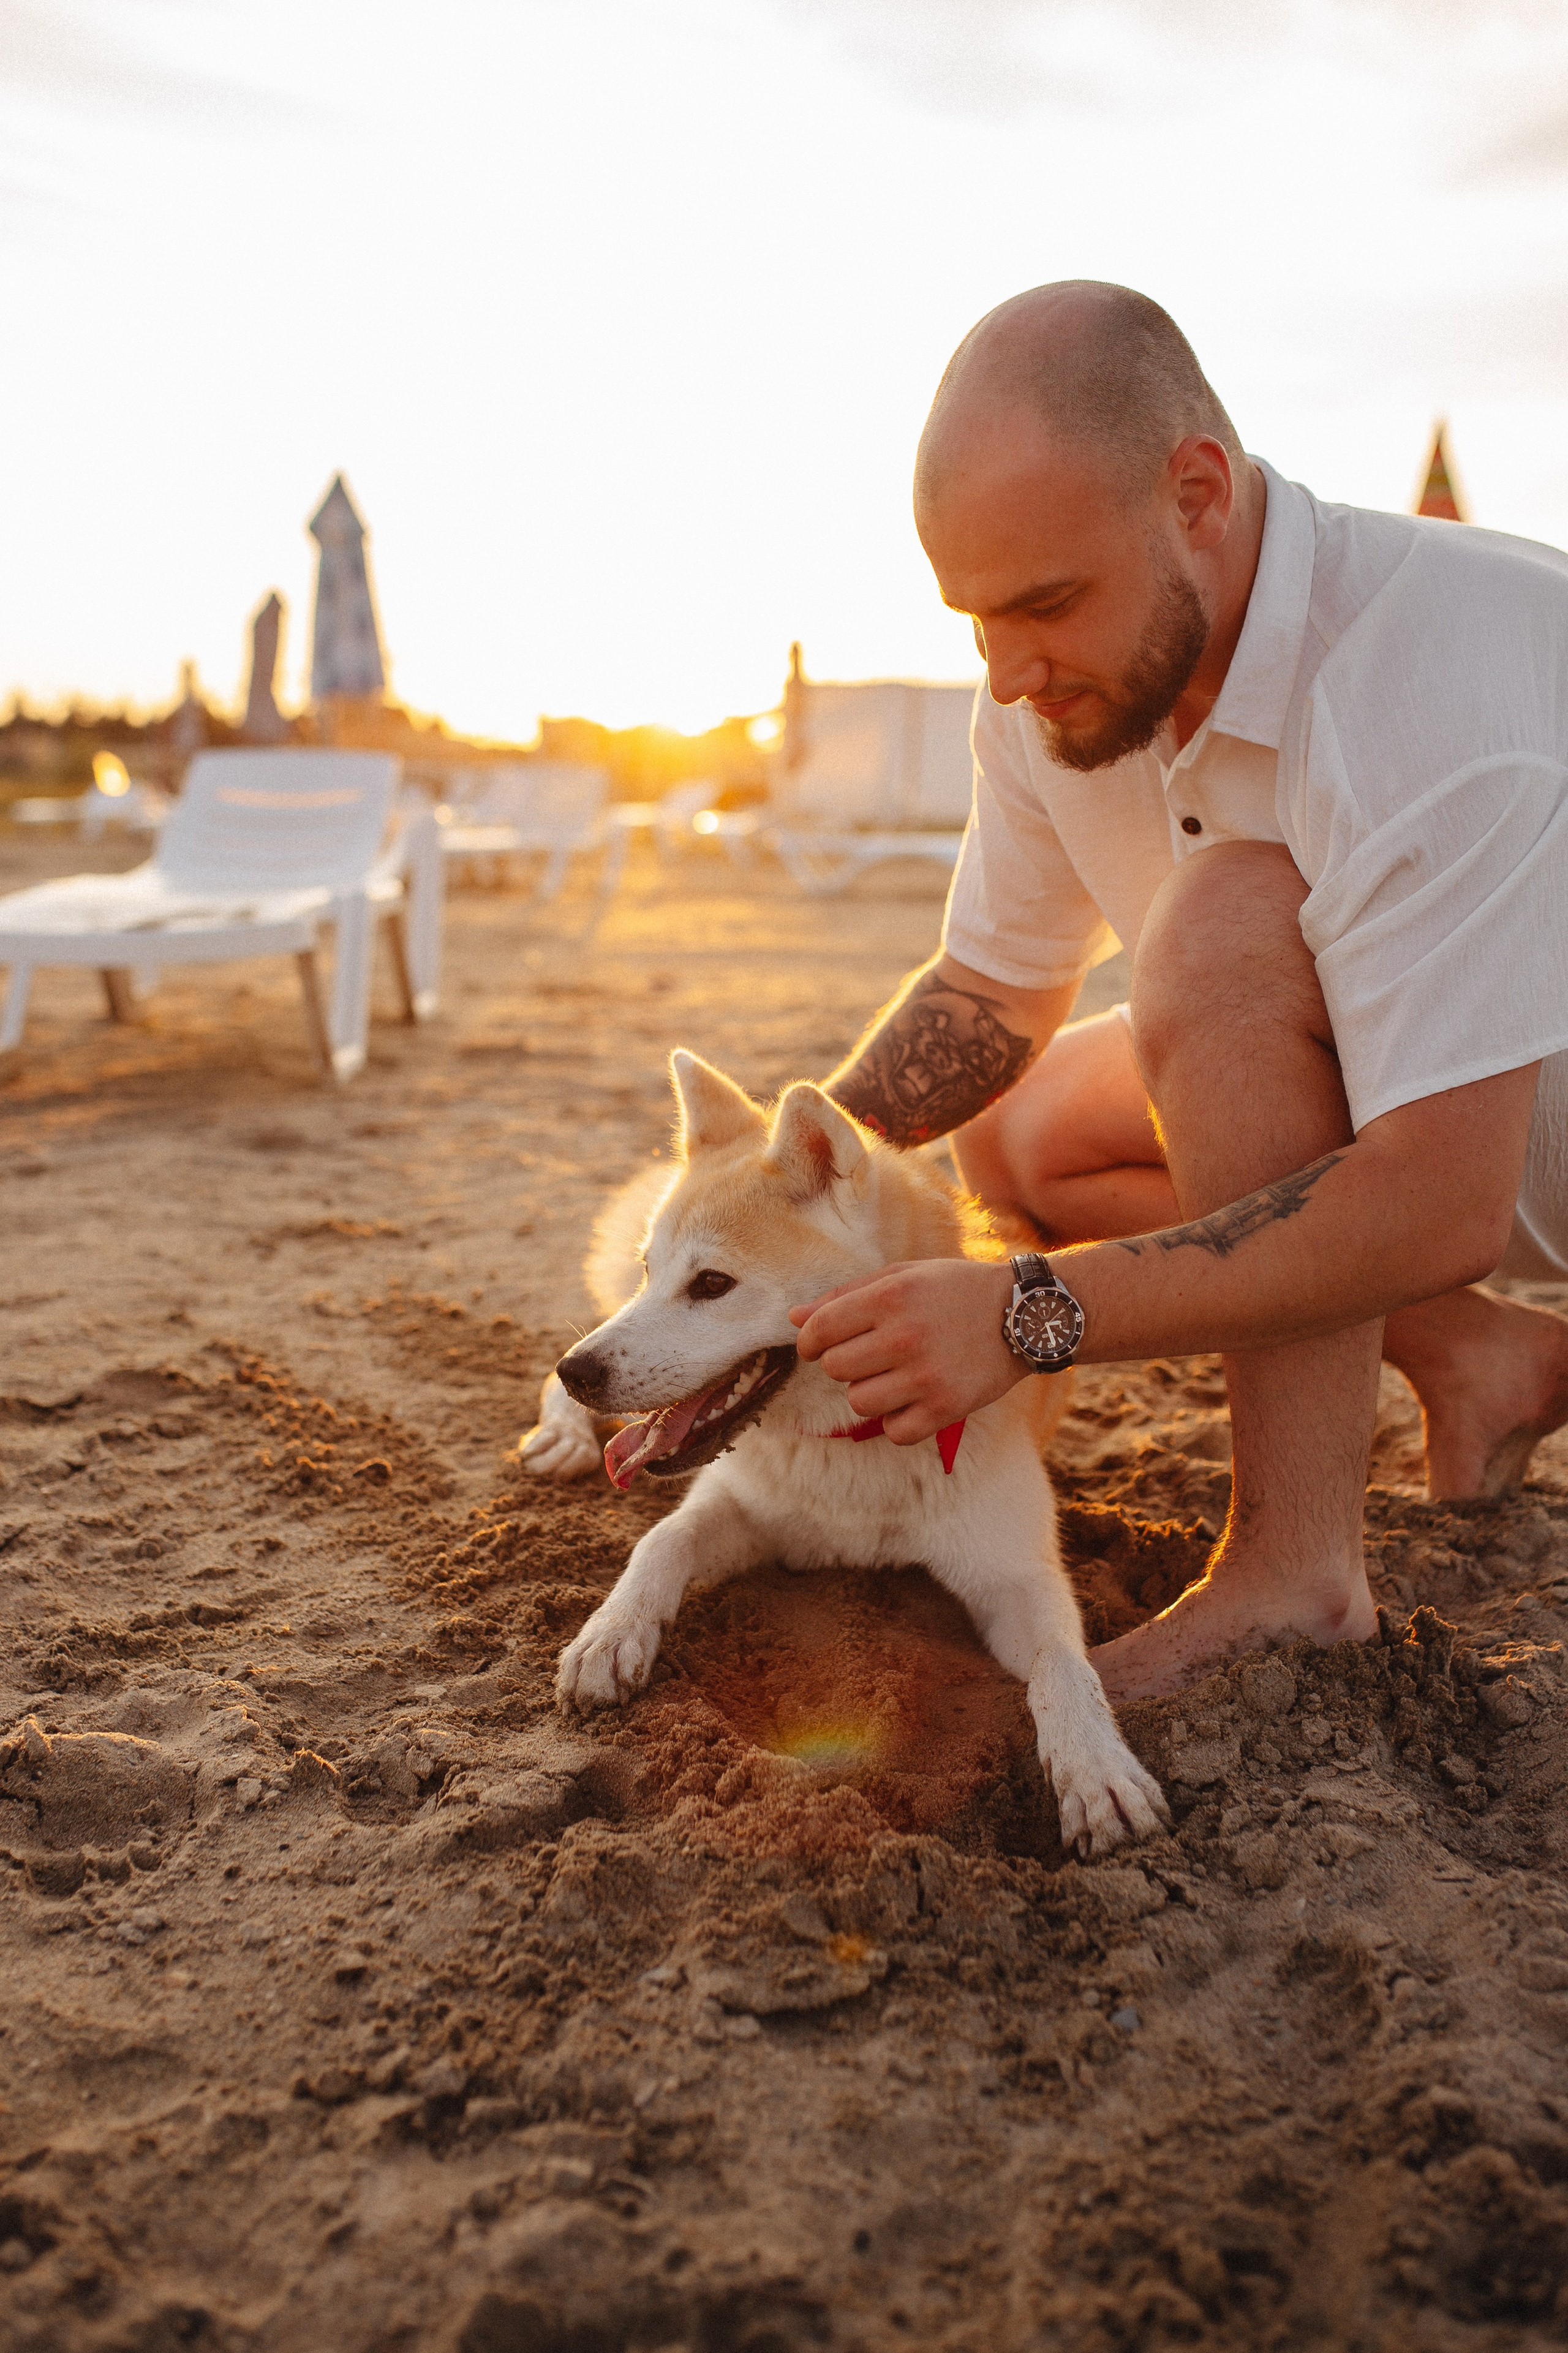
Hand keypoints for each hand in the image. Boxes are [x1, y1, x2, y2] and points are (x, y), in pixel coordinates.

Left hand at [789, 1260, 1023, 1442]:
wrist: (1023, 1313)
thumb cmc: (954, 1289)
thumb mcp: (901, 1275)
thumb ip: (844, 1296)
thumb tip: (794, 1318)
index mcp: (889, 1297)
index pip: (819, 1330)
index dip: (809, 1341)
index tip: (817, 1345)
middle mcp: (905, 1337)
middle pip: (836, 1368)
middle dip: (844, 1362)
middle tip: (870, 1354)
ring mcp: (927, 1377)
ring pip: (860, 1403)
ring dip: (869, 1392)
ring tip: (893, 1376)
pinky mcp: (947, 1408)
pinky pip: (895, 1432)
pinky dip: (898, 1420)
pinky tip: (912, 1398)